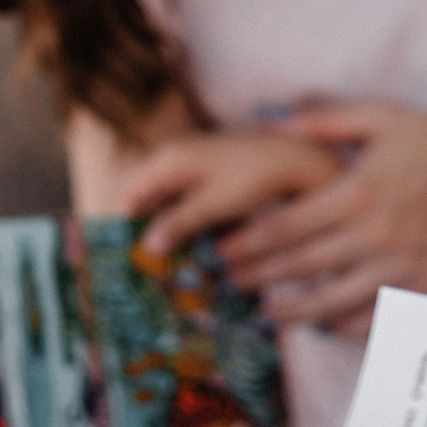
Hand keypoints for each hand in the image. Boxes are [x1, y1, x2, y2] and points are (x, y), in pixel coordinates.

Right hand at [119, 131, 344, 255]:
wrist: (302, 159)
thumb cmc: (257, 177)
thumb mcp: (214, 204)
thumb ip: (178, 223)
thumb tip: (147, 247)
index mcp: (167, 159)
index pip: (128, 195)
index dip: (124, 227)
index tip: (129, 258)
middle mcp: (176, 159)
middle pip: (147, 202)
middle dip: (148, 233)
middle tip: (151, 268)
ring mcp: (195, 168)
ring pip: (170, 206)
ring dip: (171, 233)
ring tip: (174, 266)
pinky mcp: (215, 179)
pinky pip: (191, 205)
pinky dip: (192, 227)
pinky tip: (199, 251)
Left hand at [214, 103, 426, 334]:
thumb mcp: (383, 118)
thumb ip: (325, 121)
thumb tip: (272, 123)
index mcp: (356, 193)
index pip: (283, 228)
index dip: (246, 244)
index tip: (222, 251)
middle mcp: (373, 235)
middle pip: (298, 266)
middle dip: (256, 276)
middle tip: (228, 282)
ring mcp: (400, 265)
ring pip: (331, 300)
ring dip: (292, 309)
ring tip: (268, 311)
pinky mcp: (426, 286)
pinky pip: (376, 315)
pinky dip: (345, 324)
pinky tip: (326, 323)